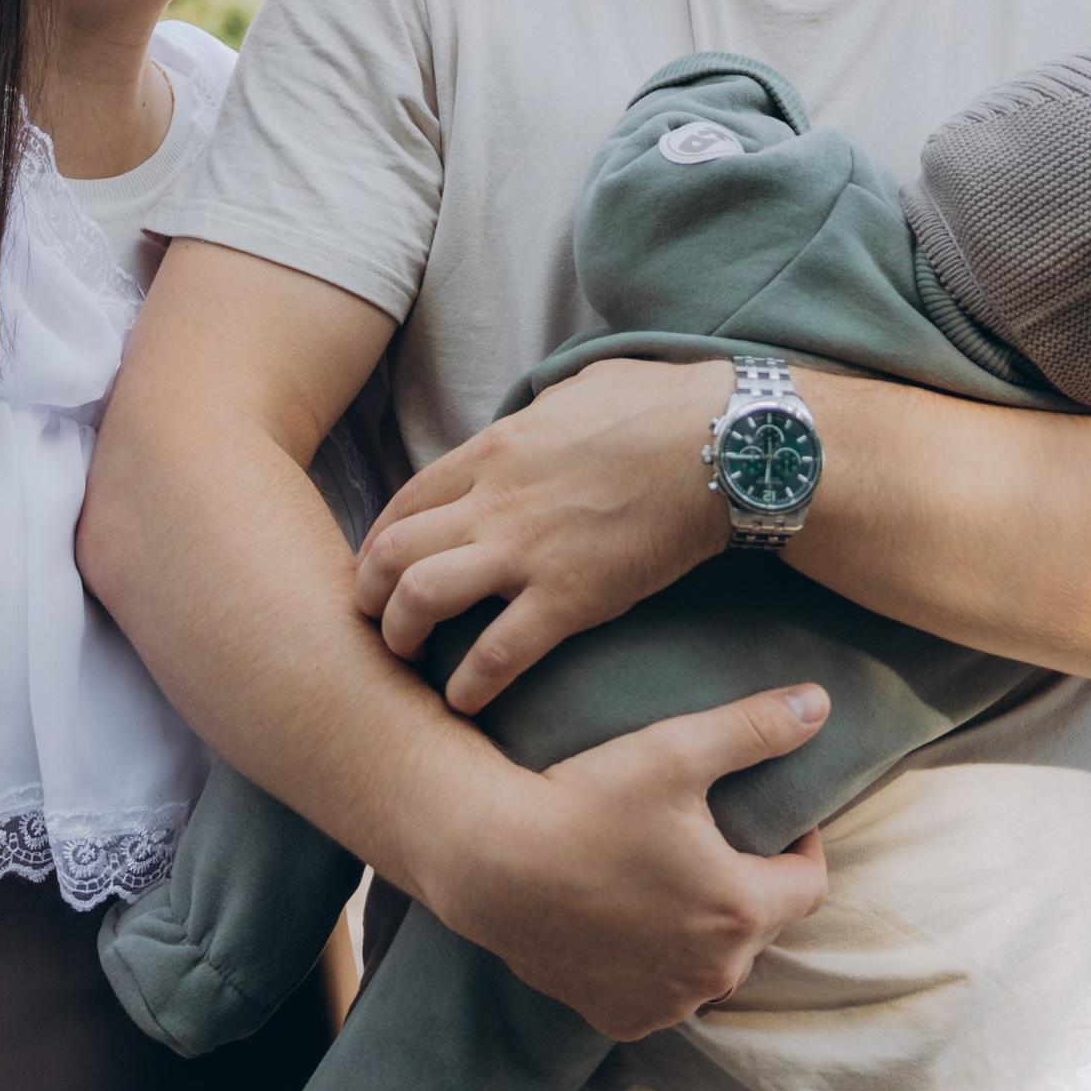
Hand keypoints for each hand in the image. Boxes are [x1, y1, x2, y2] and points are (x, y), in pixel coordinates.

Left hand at [355, 355, 730, 710]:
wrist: (723, 445)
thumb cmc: (660, 406)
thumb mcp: (576, 391)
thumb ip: (534, 415)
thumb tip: (525, 423)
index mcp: (493, 449)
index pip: (405, 499)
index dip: (377, 542)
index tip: (375, 569)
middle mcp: (493, 500)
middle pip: (392, 551)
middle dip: (367, 593)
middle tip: (371, 621)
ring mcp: (526, 550)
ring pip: (421, 597)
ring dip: (401, 635)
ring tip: (405, 660)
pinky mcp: (569, 597)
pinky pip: (497, 654)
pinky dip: (469, 684)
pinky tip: (463, 700)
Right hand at [432, 683, 832, 1037]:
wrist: (489, 861)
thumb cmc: (584, 802)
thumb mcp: (676, 750)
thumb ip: (754, 728)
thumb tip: (820, 703)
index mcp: (739, 911)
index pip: (810, 886)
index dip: (802, 847)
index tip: (779, 820)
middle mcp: (712, 973)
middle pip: (762, 926)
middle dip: (752, 884)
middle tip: (719, 840)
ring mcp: (665, 1003)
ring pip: (715, 966)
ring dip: (710, 931)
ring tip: (679, 880)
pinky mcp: (620, 1018)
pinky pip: (664, 993)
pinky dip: (663, 965)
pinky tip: (638, 924)